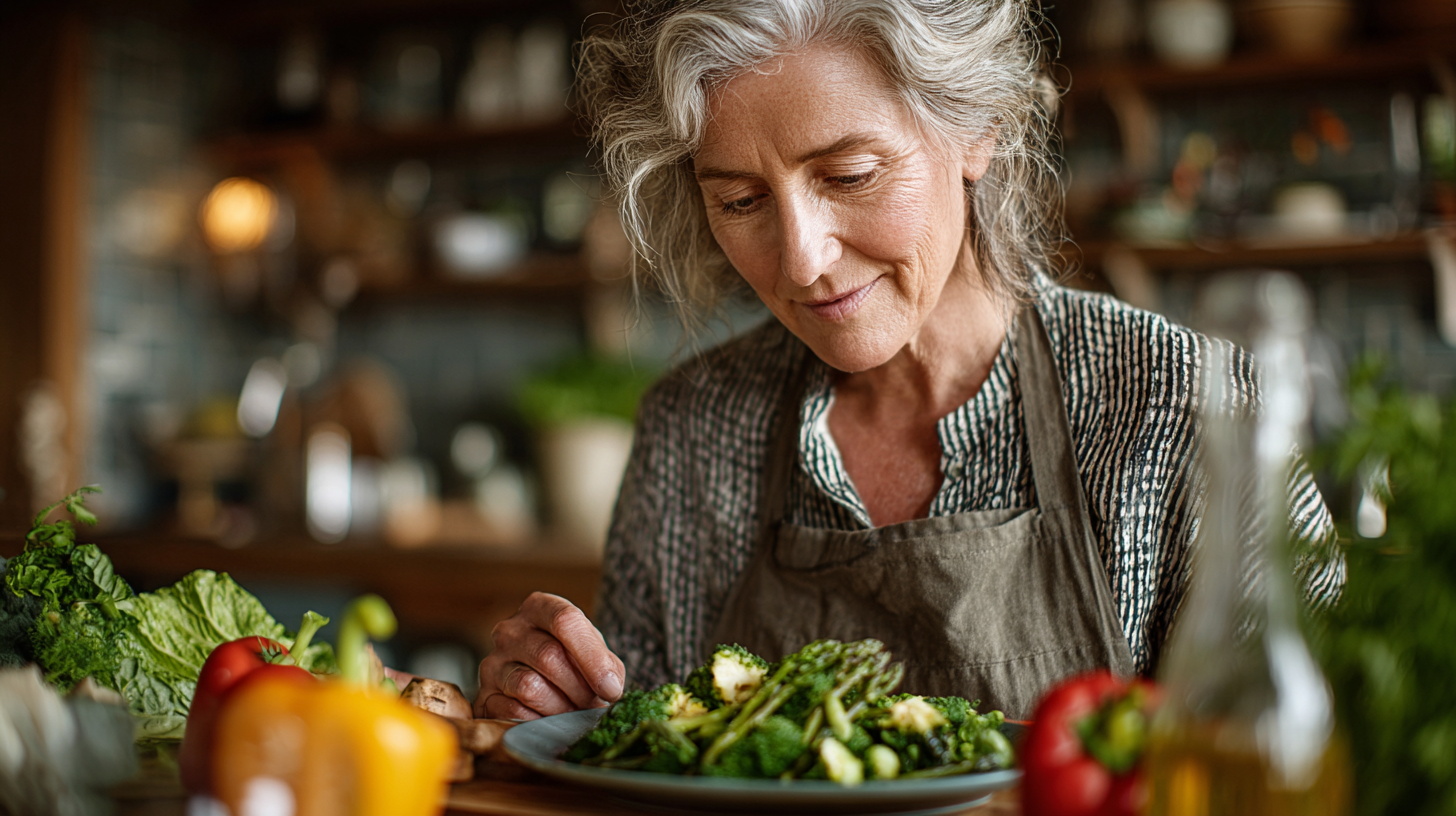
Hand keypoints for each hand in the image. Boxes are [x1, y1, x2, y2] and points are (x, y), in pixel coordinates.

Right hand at [475, 592, 625, 719]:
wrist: (545, 685)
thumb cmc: (575, 665)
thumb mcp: (597, 656)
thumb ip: (607, 668)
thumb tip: (610, 689)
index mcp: (539, 608)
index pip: (565, 620)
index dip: (592, 658)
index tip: (611, 688)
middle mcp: (509, 630)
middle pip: (549, 656)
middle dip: (579, 689)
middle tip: (593, 705)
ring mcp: (492, 663)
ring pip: (528, 687)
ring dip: (560, 708)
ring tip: (572, 712)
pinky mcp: (483, 696)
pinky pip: (512, 713)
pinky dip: (538, 723)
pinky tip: (549, 720)